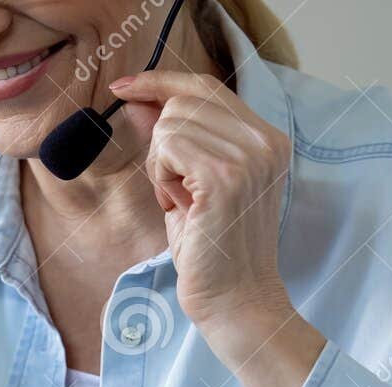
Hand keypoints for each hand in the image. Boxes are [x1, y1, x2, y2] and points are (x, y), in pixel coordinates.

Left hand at [110, 70, 298, 359]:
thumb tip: (140, 100)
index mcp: (267, 138)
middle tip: (174, 190)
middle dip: (162, 144)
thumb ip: (171, 139)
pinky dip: (161, 177)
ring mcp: (249, 156)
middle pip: (183, 102)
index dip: (161, 81)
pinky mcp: (225, 177)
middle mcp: (265, 140)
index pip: (206, 86)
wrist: (234, 300)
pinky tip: (179, 206)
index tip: (124, 87)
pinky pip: (168, 146)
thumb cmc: (211, 250)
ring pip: (171, 124)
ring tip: (182, 203)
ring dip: (161, 165)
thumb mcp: (188, 184)